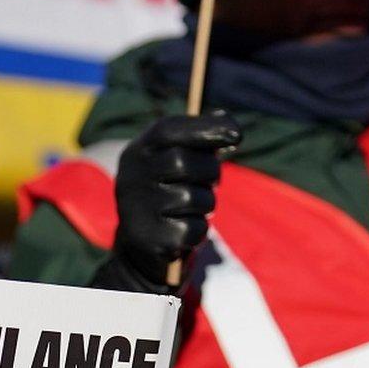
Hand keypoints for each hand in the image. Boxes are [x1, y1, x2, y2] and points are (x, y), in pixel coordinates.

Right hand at [102, 115, 240, 291]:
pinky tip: (185, 229)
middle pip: (185, 163)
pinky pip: (193, 229)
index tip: (237, 134)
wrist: (141, 245)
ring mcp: (137, 209)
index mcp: (138, 151)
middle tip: (213, 180)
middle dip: (210, 171)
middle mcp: (131, 177)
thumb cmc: (168, 192)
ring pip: (193, 198)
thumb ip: (199, 139)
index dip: (206, 127)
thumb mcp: (175, 160)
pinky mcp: (150, 239)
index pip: (169, 130)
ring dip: (206, 204)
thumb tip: (227, 122)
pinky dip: (198, 229)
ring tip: (194, 207)